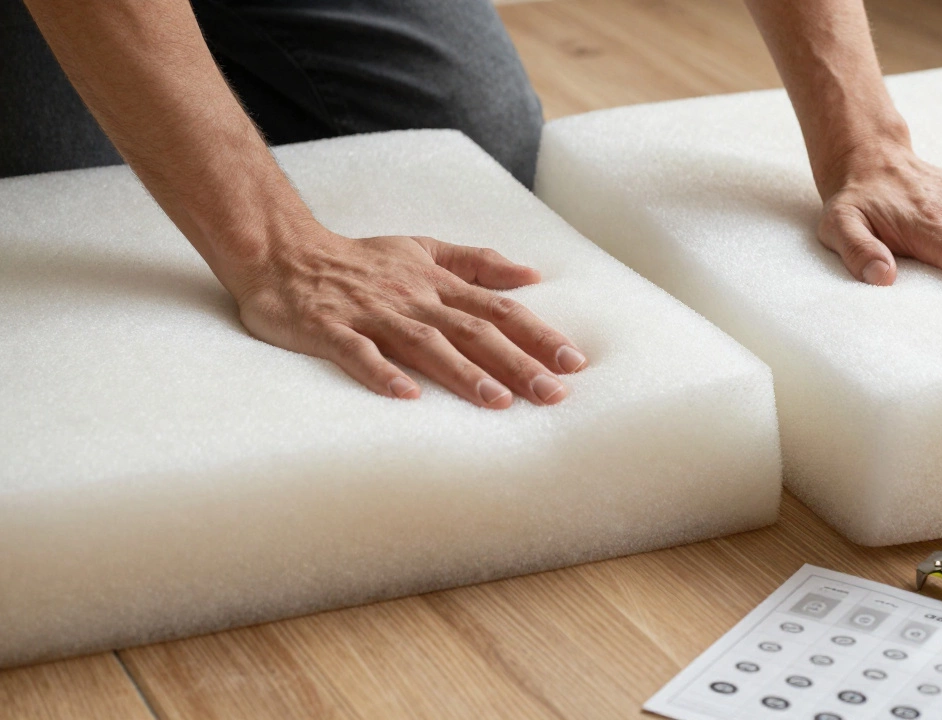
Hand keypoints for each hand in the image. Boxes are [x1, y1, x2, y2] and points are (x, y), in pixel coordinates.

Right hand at [231, 225, 587, 405]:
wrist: (283, 251)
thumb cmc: (359, 259)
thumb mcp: (422, 249)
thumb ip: (476, 262)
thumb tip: (530, 273)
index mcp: (436, 284)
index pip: (498, 310)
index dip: (537, 334)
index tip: (573, 362)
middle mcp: (412, 299)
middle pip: (473, 331)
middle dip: (516, 363)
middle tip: (554, 394)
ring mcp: (371, 314)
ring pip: (425, 344)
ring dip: (463, 373)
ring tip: (498, 402)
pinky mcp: (330, 329)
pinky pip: (358, 352)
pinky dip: (382, 373)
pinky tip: (407, 397)